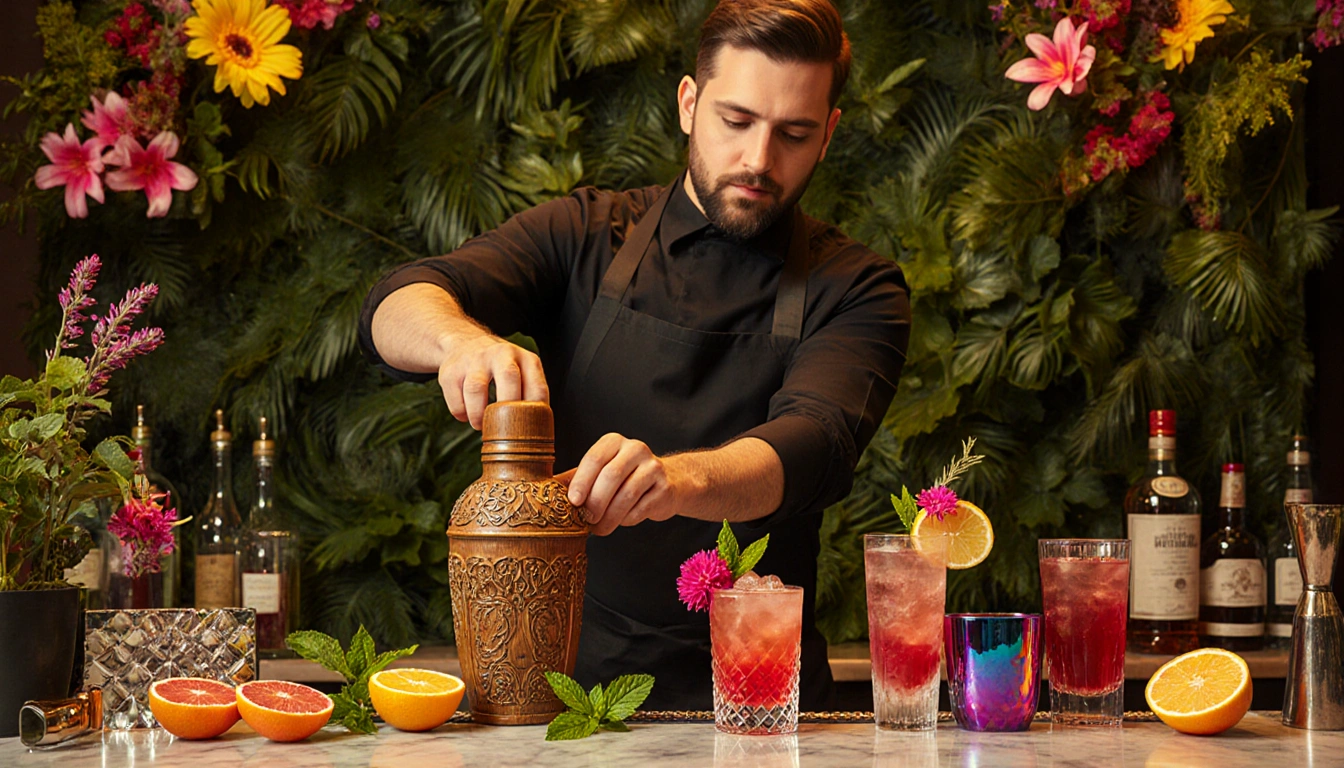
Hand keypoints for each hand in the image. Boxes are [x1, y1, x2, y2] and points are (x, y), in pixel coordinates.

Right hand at [437, 334, 548, 429]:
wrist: (465, 343)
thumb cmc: (501, 368)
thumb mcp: (522, 372)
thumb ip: (531, 395)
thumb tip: (537, 433)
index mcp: (526, 360)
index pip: (538, 388)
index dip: (535, 414)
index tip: (528, 431)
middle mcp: (501, 354)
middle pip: (508, 378)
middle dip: (507, 409)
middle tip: (503, 430)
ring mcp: (474, 360)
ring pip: (475, 389)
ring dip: (478, 415)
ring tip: (480, 426)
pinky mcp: (451, 371)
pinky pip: (456, 400)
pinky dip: (462, 414)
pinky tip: (467, 414)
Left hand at [558, 433, 699, 535]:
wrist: (665, 483)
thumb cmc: (623, 479)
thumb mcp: (599, 473)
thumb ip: (575, 479)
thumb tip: (543, 491)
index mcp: (614, 442)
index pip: (594, 459)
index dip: (582, 482)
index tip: (573, 502)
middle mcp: (635, 448)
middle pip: (610, 476)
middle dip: (595, 503)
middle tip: (587, 520)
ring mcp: (653, 467)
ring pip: (626, 495)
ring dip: (609, 517)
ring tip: (600, 528)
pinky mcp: (665, 487)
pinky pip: (640, 508)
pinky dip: (627, 519)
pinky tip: (622, 520)